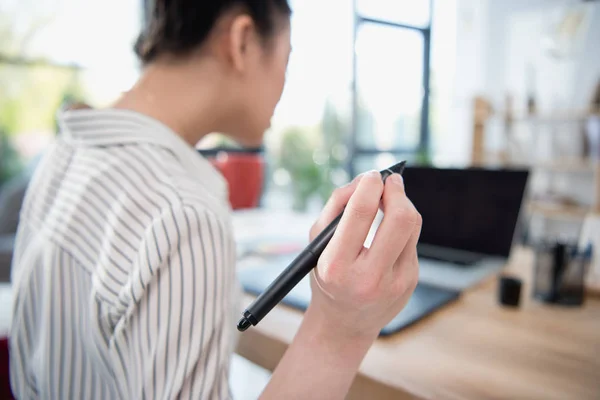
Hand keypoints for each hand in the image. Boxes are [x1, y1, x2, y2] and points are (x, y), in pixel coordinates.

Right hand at [308, 170, 420, 340]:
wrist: (345, 323)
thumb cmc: (327, 276)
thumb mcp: (317, 243)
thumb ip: (336, 206)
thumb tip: (366, 180)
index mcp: (336, 266)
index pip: (361, 213)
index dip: (370, 185)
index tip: (372, 175)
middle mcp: (368, 277)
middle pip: (400, 218)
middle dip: (396, 190)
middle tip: (390, 181)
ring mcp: (395, 282)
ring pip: (412, 225)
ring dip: (402, 203)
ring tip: (389, 199)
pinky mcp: (411, 281)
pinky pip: (412, 240)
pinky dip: (401, 226)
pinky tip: (389, 229)